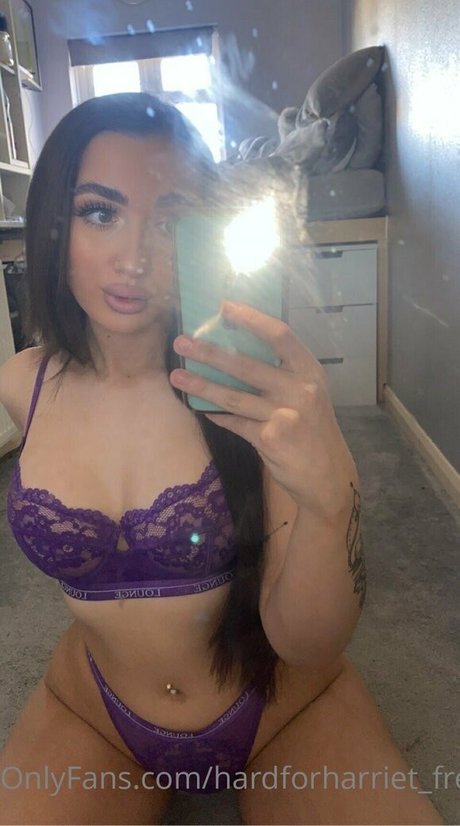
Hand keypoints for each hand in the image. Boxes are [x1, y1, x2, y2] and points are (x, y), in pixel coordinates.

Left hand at [170, 301, 357, 523]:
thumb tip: (234, 351)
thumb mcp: (308, 394)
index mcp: (309, 370)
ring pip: (233, 396)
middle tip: (181, 342)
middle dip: (209, 352)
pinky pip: (235, 423)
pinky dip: (217, 416)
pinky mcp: (272, 438)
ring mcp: (286, 414)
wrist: (328, 476)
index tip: (224, 307)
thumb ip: (282, 374)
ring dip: (201, 385)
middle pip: (246, 364)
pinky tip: (201, 409)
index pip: (280, 335)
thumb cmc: (312, 429)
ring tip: (176, 376)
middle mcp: (301, 389)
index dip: (251, 319)